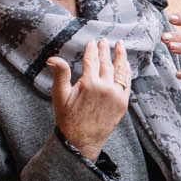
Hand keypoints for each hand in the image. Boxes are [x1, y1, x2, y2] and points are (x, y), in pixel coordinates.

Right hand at [47, 37, 130, 157]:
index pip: (92, 60)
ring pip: (120, 70)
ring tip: (120, 45)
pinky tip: (125, 64)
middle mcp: (105, 87)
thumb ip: (60, 75)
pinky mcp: (123, 103)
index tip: (92, 42)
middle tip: (105, 40)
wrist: (81, 140)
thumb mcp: (60, 95)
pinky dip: (126, 71)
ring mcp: (116, 95)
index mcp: (89, 83)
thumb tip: (52, 58)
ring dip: (120, 56)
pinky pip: (127, 83)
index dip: (92, 50)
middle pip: (106, 63)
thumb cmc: (68, 118)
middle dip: (105, 50)